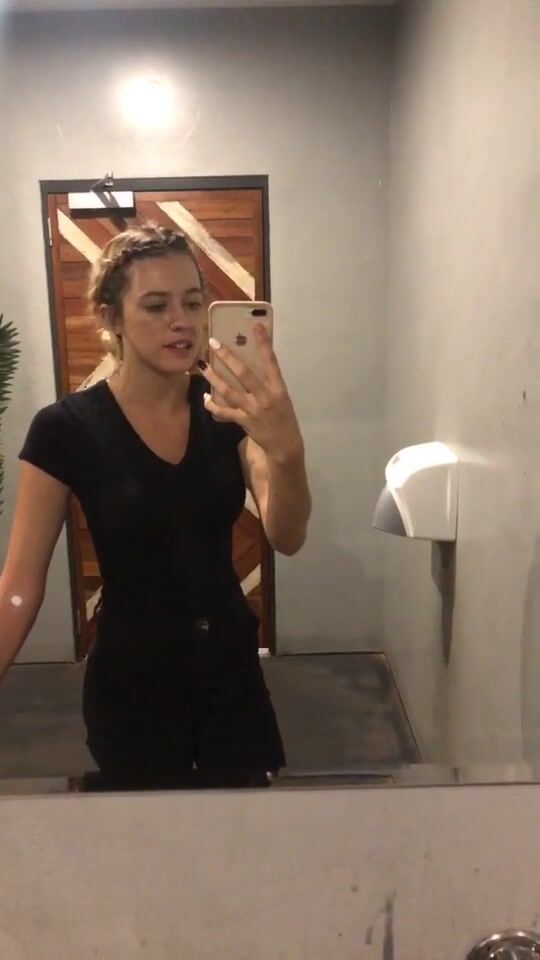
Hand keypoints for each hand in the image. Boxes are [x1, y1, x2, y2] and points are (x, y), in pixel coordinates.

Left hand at [200, 323, 303, 462]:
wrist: (285, 444)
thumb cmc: (283, 416)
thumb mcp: (281, 396)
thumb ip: (267, 382)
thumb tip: (249, 362)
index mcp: (278, 388)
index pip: (271, 362)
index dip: (264, 344)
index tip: (256, 326)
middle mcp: (265, 396)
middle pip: (244, 373)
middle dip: (228, 357)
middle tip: (214, 343)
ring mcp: (253, 409)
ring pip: (229, 391)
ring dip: (214, 378)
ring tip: (203, 366)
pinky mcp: (244, 421)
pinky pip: (224, 412)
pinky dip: (213, 405)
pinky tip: (205, 398)